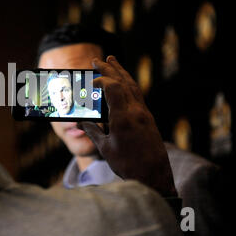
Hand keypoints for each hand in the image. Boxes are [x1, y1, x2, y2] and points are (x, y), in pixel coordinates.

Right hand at [78, 56, 176, 196]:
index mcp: (124, 117)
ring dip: (121, 72)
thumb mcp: (105, 148)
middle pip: (123, 82)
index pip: (113, 87)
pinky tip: (124, 82)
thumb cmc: (128, 164)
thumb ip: (92, 131)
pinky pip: (137, 94)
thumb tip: (81, 121)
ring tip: (112, 61)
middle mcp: (136, 111)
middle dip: (109, 68)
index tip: (90, 80)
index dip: (101, 79)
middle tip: (97, 59)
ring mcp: (144, 113)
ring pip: (132, 86)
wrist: (154, 176)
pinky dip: (128, 84)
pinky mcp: (148, 118)